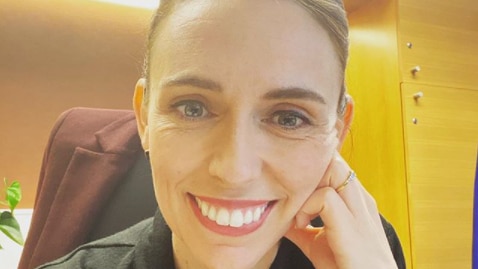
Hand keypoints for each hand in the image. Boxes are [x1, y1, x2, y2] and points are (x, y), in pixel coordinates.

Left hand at [285, 152, 397, 268]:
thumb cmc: (346, 267)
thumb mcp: (318, 243)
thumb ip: (302, 226)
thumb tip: (280, 217)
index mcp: (356, 201)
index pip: (333, 165)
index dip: (310, 172)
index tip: (292, 192)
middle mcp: (360, 199)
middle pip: (335, 159)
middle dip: (309, 172)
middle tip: (294, 198)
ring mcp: (360, 210)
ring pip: (334, 168)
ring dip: (308, 186)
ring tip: (299, 212)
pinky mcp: (352, 226)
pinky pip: (325, 197)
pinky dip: (307, 206)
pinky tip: (302, 224)